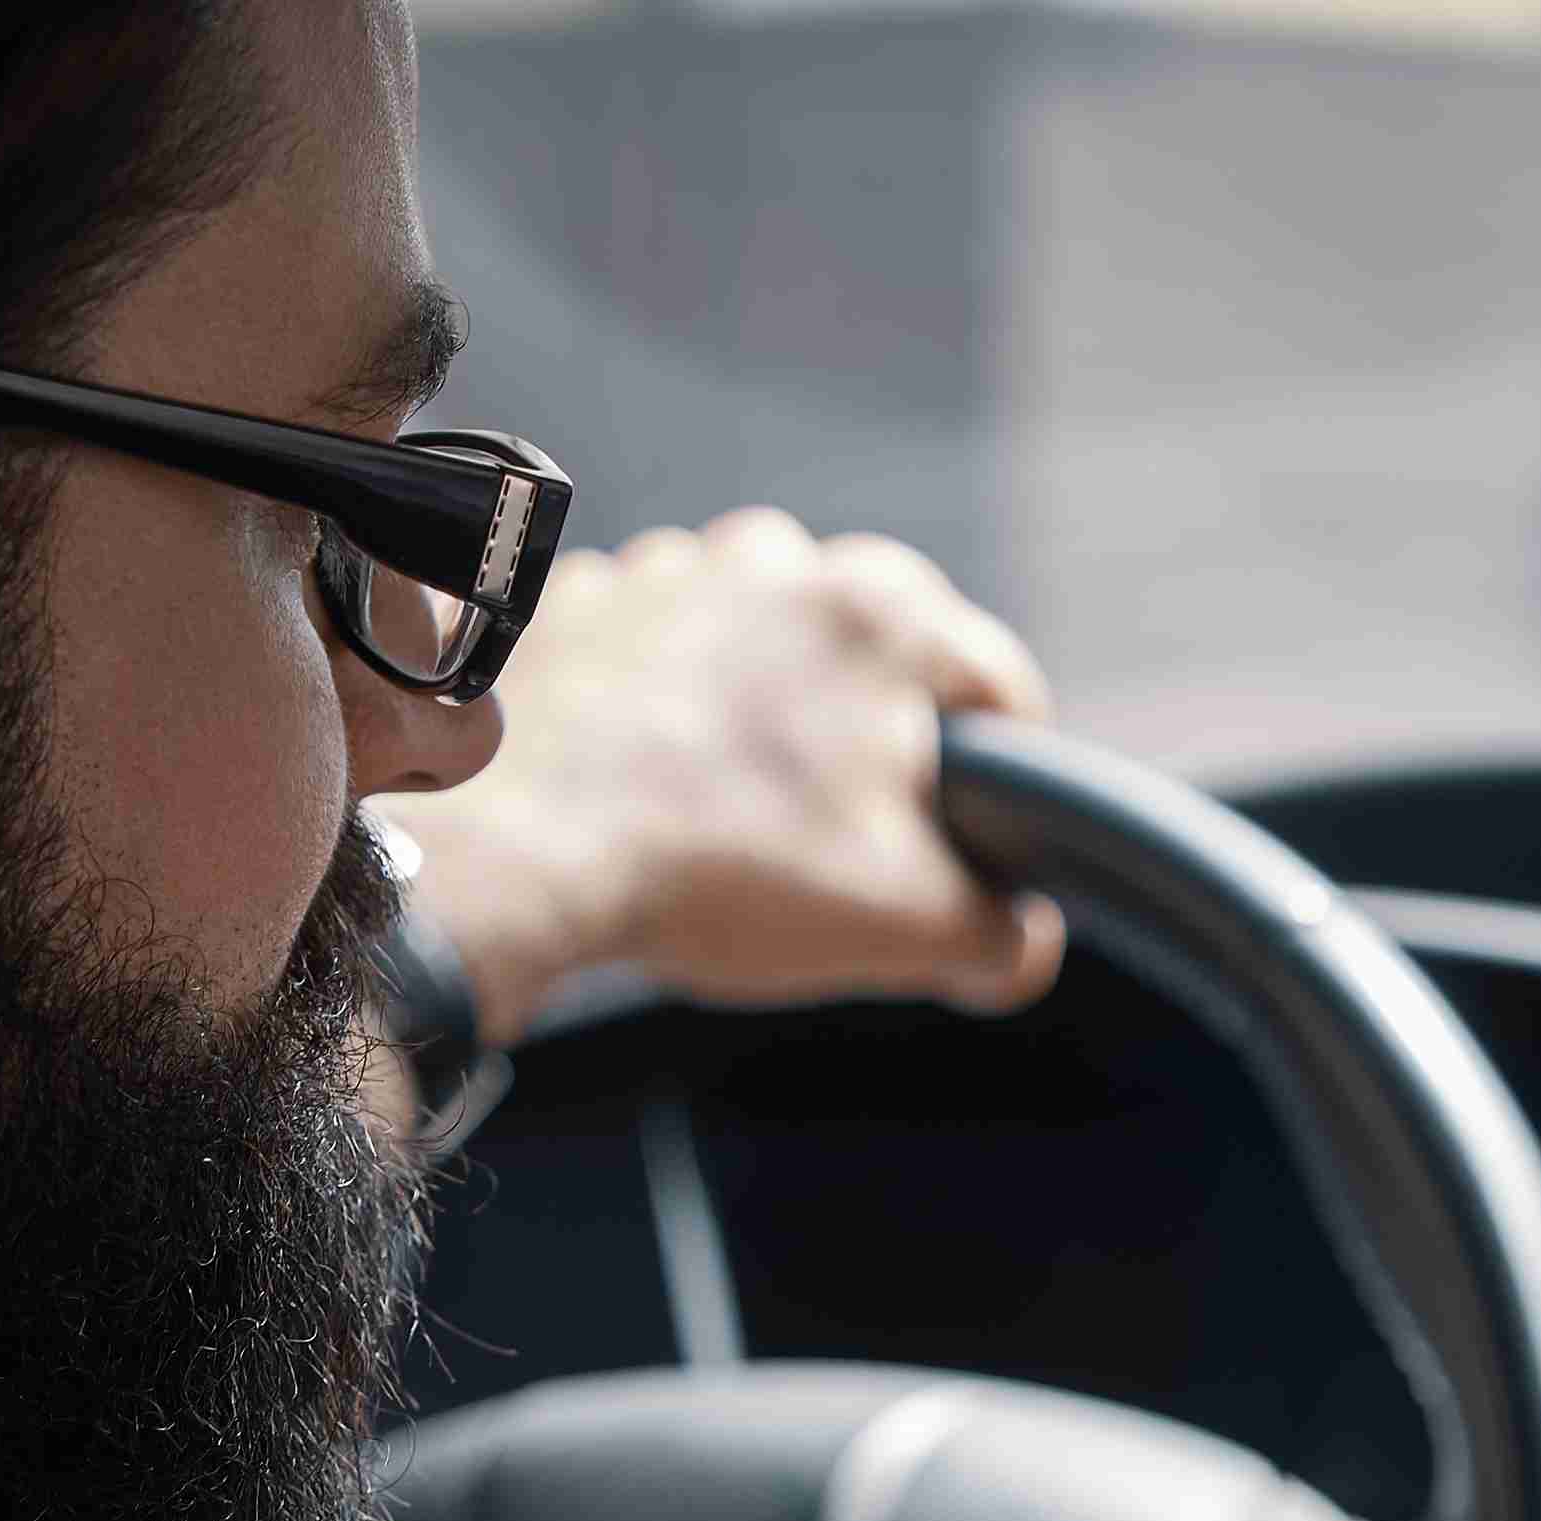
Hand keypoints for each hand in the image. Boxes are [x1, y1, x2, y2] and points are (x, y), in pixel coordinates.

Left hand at [377, 507, 1065, 1045]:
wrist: (520, 854)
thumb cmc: (720, 869)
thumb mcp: (907, 927)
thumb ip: (1001, 935)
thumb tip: (1020, 942)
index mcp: (887, 610)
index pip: (1001, 693)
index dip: (1012, 787)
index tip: (982, 846)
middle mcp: (783, 558)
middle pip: (876, 672)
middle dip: (870, 754)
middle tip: (837, 852)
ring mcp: (671, 570)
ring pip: (764, 657)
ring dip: (766, 725)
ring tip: (732, 822)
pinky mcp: (580, 605)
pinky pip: (659, 661)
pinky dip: (668, 713)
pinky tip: (652, 790)